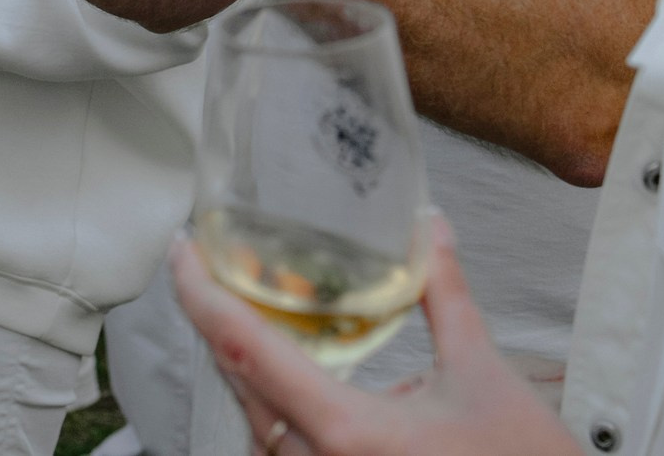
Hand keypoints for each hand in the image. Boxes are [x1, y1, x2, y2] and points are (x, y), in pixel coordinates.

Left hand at [170, 215, 578, 455]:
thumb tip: (430, 229)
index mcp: (349, 433)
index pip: (248, 352)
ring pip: (260, 428)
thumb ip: (444, 297)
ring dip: (254, 375)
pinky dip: (281, 413)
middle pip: (243, 389)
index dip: (203, 296)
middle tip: (218, 271)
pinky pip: (288, 455)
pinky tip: (302, 383)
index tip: (181, 252)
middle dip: (226, 328)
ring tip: (259, 320)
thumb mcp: (483, 374)